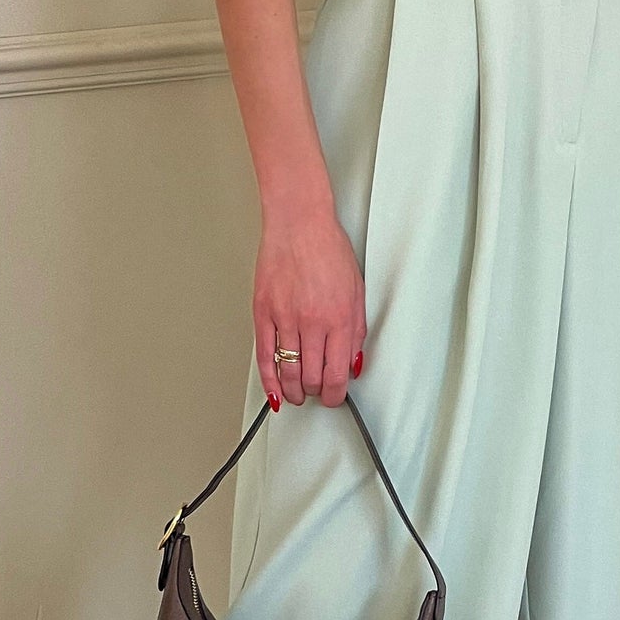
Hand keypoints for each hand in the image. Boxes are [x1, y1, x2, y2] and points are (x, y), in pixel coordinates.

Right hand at [253, 197, 367, 408]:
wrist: (299, 223)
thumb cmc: (328, 249)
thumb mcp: (357, 291)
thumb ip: (356, 331)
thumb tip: (353, 363)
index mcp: (339, 318)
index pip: (337, 374)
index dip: (336, 394)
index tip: (335, 397)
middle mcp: (312, 321)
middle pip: (312, 377)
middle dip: (317, 391)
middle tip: (318, 391)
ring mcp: (284, 318)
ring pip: (288, 372)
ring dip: (294, 391)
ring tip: (298, 395)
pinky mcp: (263, 312)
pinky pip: (264, 356)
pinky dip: (269, 379)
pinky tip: (274, 390)